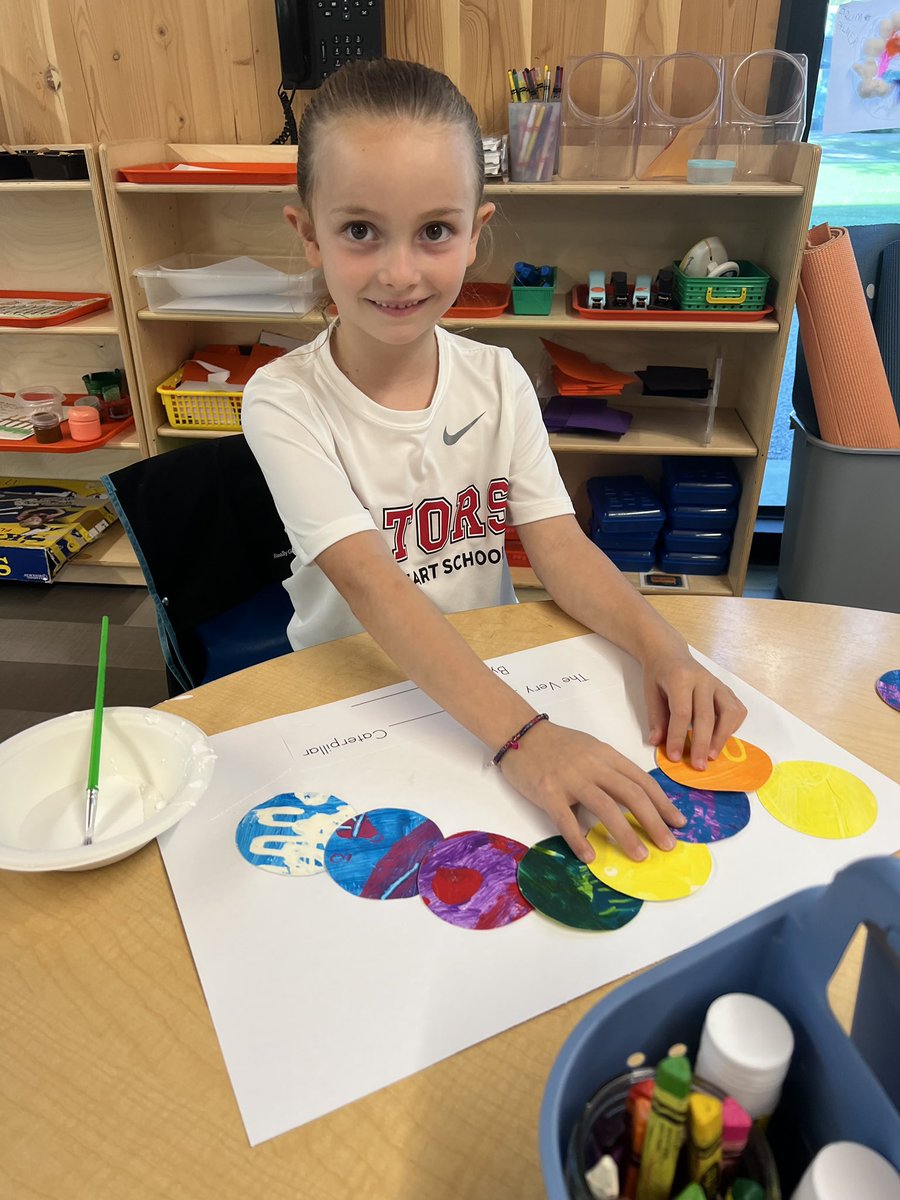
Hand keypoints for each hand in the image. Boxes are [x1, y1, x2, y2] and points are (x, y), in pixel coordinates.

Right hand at [497, 719, 685, 863]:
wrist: (519, 732)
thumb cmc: (556, 745)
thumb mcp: (590, 750)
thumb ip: (609, 772)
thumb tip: (632, 802)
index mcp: (607, 755)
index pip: (642, 780)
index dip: (663, 803)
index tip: (678, 822)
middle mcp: (593, 765)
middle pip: (631, 794)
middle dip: (654, 821)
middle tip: (668, 845)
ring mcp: (570, 778)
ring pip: (605, 807)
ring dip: (625, 834)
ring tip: (639, 856)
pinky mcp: (547, 791)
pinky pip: (566, 819)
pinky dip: (579, 839)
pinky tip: (590, 856)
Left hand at [642, 648, 747, 768]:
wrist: (670, 653)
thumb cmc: (658, 674)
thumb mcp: (650, 693)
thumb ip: (655, 718)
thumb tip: (658, 743)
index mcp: (680, 678)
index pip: (682, 712)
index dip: (678, 737)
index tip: (675, 757)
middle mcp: (703, 679)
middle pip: (706, 716)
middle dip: (702, 744)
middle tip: (698, 766)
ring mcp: (718, 683)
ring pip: (730, 712)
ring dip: (723, 737)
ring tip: (712, 755)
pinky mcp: (726, 689)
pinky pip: (737, 710)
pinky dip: (733, 727)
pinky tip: (721, 738)